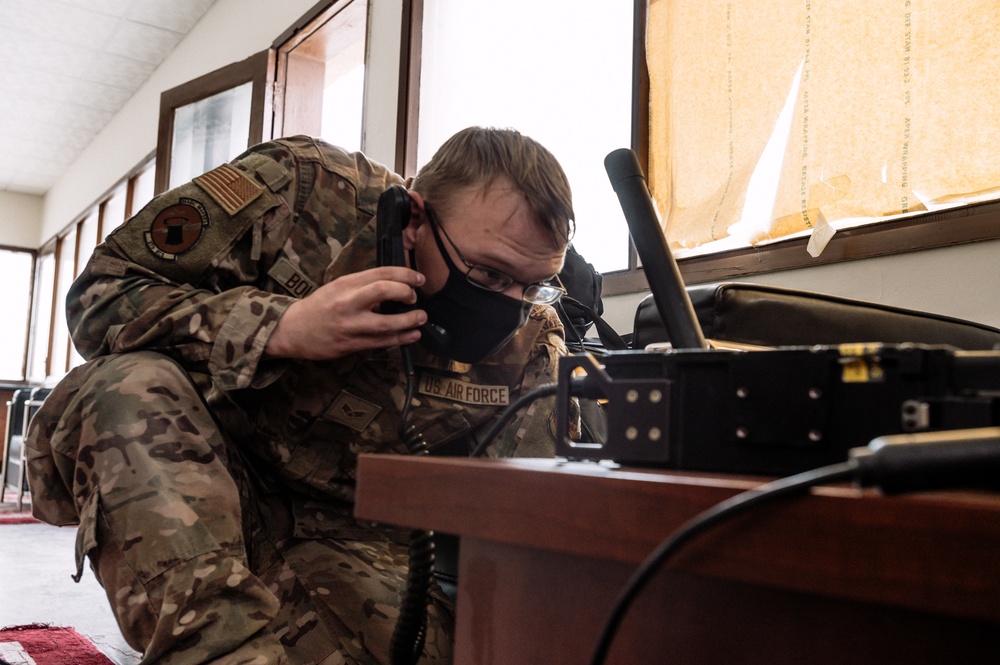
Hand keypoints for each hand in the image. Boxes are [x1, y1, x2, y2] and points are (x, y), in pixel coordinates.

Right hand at [264, 266, 426, 359]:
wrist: (292, 331)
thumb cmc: (319, 307)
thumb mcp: (338, 287)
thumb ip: (364, 286)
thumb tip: (396, 285)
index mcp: (345, 284)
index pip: (380, 273)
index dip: (404, 274)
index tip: (419, 279)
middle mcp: (346, 302)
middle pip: (382, 291)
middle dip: (406, 292)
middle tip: (415, 297)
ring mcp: (349, 325)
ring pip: (385, 323)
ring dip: (409, 321)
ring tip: (421, 318)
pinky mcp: (350, 345)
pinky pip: (380, 342)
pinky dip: (400, 338)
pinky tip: (412, 335)